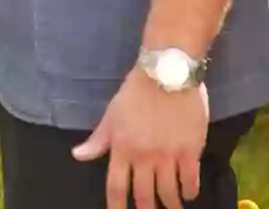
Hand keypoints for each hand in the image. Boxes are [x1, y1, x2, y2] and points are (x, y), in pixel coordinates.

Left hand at [72, 68, 210, 208]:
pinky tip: (189, 194)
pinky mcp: (191, 151)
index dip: (116, 205)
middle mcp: (144, 157)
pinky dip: (190, 191)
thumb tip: (78, 155)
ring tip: (173, 208)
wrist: (168, 73)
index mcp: (122, 148)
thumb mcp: (112, 114)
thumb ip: (98, 139)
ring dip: (171, 204)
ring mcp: (168, 155)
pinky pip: (190, 179)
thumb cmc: (136, 92)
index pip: (116, 185)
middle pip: (144, 195)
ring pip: (168, 192)